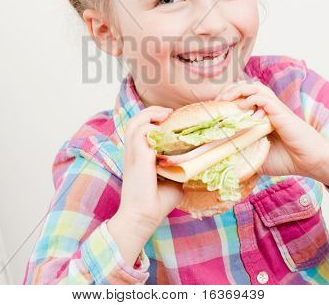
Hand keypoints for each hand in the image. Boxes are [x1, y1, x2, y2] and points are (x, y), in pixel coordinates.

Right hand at [117, 106, 183, 240]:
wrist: (143, 217)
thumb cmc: (157, 202)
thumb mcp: (172, 180)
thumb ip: (179, 167)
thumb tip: (195, 162)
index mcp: (138, 155)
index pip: (140, 129)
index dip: (153, 120)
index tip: (171, 120)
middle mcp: (133, 151)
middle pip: (134, 121)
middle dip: (152, 112)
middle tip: (169, 113)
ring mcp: (134, 153)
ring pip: (135, 122)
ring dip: (151, 115)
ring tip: (167, 116)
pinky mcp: (139, 156)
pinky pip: (142, 132)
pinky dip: (153, 128)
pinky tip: (166, 133)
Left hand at [215, 80, 328, 179]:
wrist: (310, 162)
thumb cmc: (286, 159)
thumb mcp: (256, 156)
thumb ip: (242, 152)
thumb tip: (219, 156)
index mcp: (260, 115)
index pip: (241, 97)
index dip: (226, 98)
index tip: (214, 108)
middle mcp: (267, 108)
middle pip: (246, 87)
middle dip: (229, 90)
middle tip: (217, 102)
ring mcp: (274, 108)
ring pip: (255, 87)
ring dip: (238, 90)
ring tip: (225, 99)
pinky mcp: (281, 112)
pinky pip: (264, 98)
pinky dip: (251, 99)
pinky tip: (242, 108)